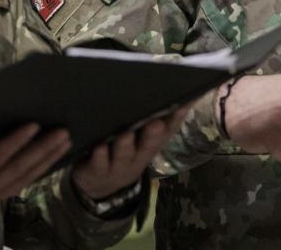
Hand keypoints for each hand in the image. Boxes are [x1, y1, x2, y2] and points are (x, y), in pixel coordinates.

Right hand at [0, 123, 69, 240]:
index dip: (15, 142)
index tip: (33, 125)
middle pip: (18, 169)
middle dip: (42, 150)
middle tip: (63, 132)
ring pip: (22, 179)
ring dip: (45, 161)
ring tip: (65, 142)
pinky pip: (16, 187)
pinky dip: (34, 174)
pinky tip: (46, 163)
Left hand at [72, 106, 188, 199]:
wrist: (100, 184)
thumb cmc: (125, 153)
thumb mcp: (143, 142)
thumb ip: (158, 120)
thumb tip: (179, 96)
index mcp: (151, 146)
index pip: (168, 131)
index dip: (176, 120)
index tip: (183, 106)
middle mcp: (138, 158)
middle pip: (148, 146)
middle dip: (153, 136)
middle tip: (156, 124)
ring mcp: (118, 166)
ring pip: (123, 155)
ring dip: (125, 146)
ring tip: (126, 135)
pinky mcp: (97, 171)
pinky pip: (98, 165)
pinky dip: (99, 157)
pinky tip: (100, 148)